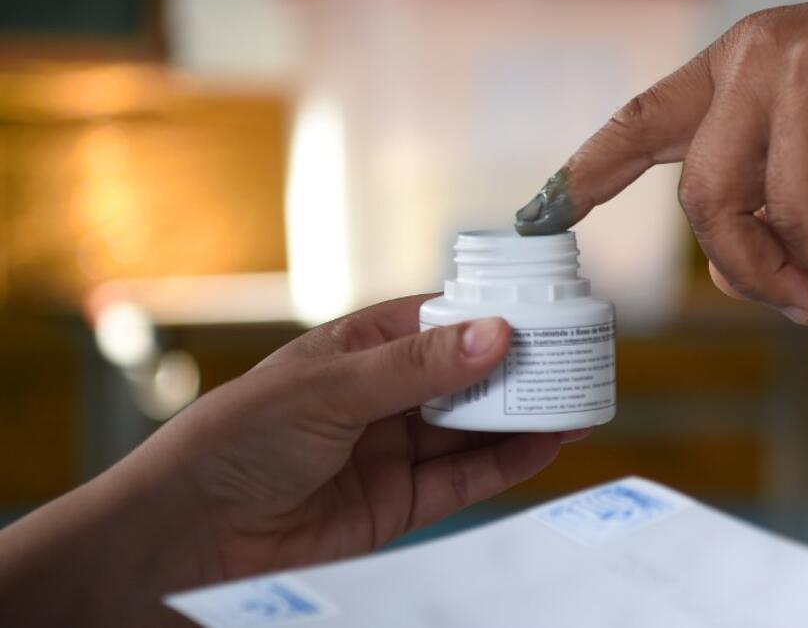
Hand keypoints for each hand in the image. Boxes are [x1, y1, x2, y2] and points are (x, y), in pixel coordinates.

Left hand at [0, 295, 582, 625]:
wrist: (192, 535)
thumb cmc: (237, 439)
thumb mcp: (330, 388)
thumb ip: (416, 366)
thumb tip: (493, 332)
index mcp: (358, 348)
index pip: (439, 321)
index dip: (490, 314)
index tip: (545, 308)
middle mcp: (381, 396)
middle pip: (465, 375)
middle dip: (517, 367)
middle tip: (574, 357)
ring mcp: (392, 449)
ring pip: (473, 427)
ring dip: (523, 414)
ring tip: (578, 399)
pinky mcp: (400, 503)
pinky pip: (465, 477)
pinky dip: (508, 461)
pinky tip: (546, 443)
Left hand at [515, 0, 807, 321]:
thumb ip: (772, 192)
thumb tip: (729, 272)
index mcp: (738, 64)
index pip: (642, 117)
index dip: (586, 171)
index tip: (538, 215)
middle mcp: (762, 60)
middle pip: (707, 199)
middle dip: (751, 274)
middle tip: (803, 310)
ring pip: (790, 216)